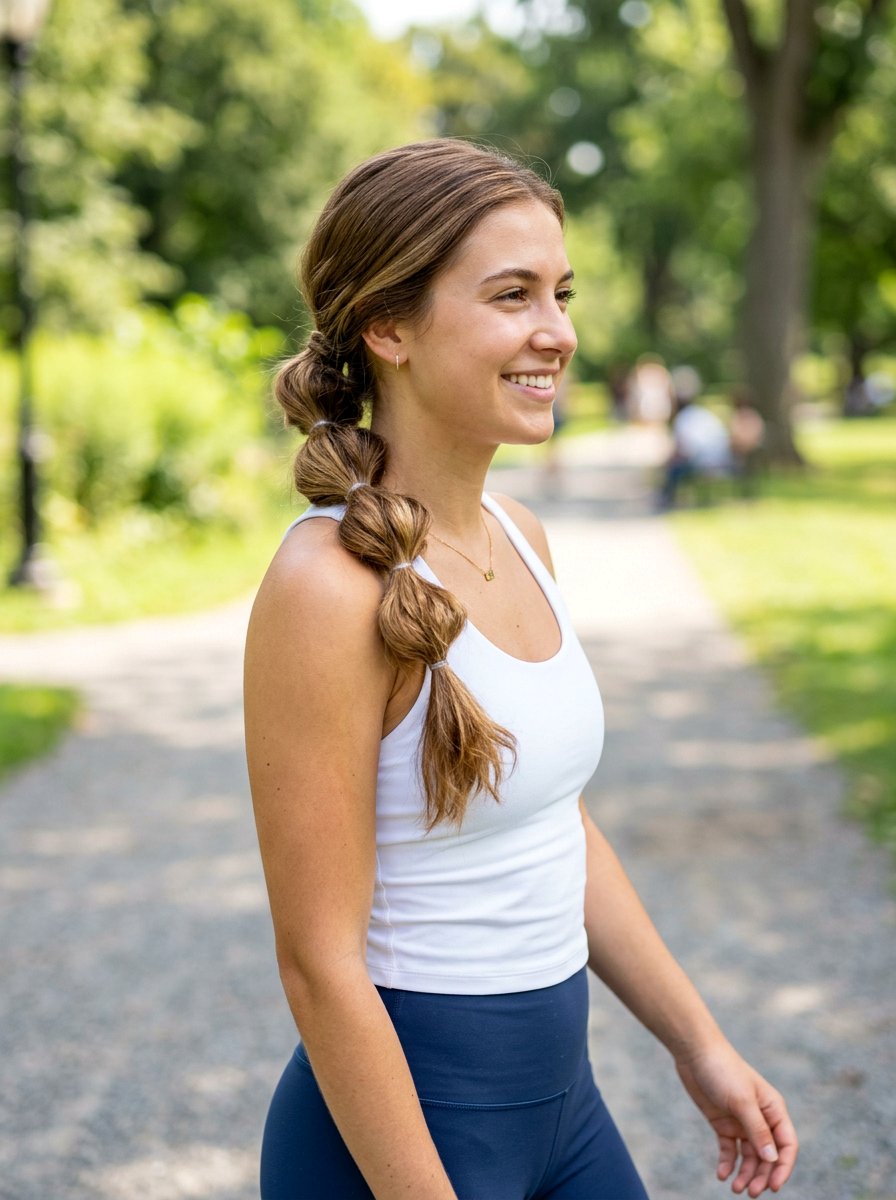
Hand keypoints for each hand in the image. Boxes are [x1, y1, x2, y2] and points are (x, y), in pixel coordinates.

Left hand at [674, 1039, 797, 1195]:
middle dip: (761, 1176)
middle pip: (767, 1155)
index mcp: (773, 1109)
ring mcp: (741, 1122)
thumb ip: (757, 1130)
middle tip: (751, 1193)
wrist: (694, 1053)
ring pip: (749, 1156)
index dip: (783, 1167)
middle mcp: (760, 1118)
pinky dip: (727, 1163)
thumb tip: (773, 1160)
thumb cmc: (723, 1070)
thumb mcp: (742, 1101)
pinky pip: (729, 1149)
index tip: (774, 1187)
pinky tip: (721, 1174)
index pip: (787, 1144)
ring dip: (745, 1173)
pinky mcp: (723, 1123)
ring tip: (735, 1188)